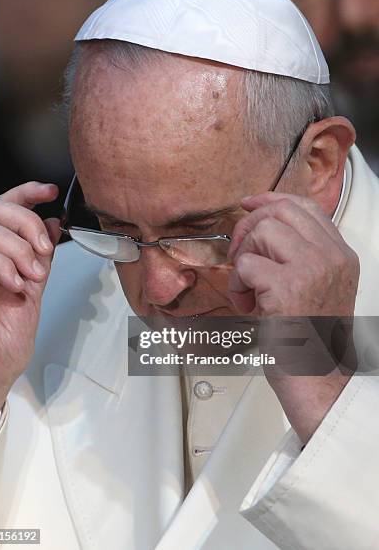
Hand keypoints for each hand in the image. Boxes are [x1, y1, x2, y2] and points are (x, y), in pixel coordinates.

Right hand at [0, 182, 59, 424]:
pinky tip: (12, 283)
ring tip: (30, 275)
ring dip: (16, 248)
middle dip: (26, 223)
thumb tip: (53, 224)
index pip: (4, 208)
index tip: (48, 192)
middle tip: (43, 249)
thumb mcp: (33, 288)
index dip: (26, 192)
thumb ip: (40, 256)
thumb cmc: (6, 340)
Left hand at [227, 192, 359, 442]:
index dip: (271, 200)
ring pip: (262, 231)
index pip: (305, 206)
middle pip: (280, 211)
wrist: (317, 377)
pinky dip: (236, 284)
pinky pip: (246, 264)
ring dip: (243, 257)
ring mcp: (312, 270)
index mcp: (340, 254)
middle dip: (249, 227)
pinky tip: (247, 305)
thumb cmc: (310, 338)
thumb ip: (299, 255)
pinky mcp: (288, 288)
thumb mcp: (316, 287)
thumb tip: (262, 225)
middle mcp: (331, 257)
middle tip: (240, 255)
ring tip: (247, 286)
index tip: (248, 205)